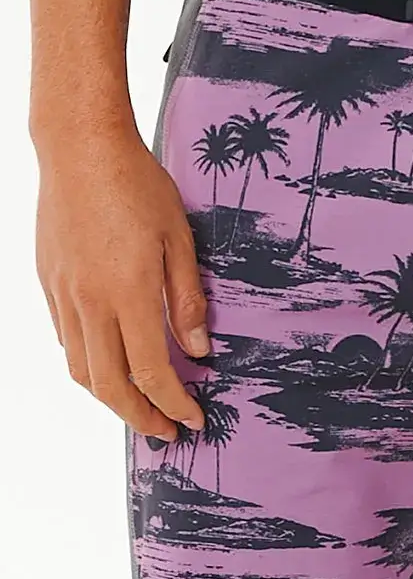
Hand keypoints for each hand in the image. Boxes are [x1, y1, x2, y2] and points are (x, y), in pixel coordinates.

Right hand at [36, 130, 207, 439]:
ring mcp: (64, 294)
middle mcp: (90, 301)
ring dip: (111, 398)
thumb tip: (197, 351)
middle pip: (109, 385)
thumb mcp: (180, 240)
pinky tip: (112, 364)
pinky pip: (68, 340)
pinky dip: (90, 364)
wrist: (80, 147)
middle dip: (140, 417)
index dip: (173, 404)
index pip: (150, 372)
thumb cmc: (137, 185)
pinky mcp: (49, 283)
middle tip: (166, 432)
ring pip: (81, 369)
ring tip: (140, 408)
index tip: (193, 420)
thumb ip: (187, 301)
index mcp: (129, 293)